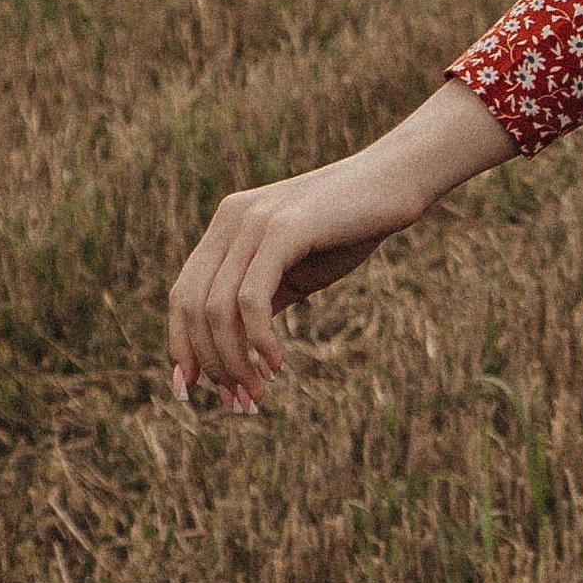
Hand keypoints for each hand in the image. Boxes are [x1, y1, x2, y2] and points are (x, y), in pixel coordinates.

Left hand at [165, 81, 517, 409]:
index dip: (182, 346)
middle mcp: (230, 219)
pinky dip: (258, 340)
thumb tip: (234, 350)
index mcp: (227, 226)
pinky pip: (250, 299)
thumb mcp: (297, 268)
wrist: (400, 180)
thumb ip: (261, 297)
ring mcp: (254, 220)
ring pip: (217, 309)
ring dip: (234, 361)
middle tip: (239, 402)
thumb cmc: (353, 227)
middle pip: (192, 307)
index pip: (183, 296)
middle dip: (210, 363)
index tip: (191, 391)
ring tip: (258, 392)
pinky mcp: (283, 228)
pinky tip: (277, 363)